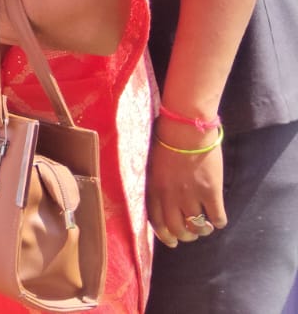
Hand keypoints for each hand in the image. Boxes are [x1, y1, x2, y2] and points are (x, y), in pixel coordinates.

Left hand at [147, 125, 226, 247]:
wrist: (186, 129)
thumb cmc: (167, 141)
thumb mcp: (152, 165)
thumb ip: (155, 184)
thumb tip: (161, 201)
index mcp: (154, 189)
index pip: (156, 222)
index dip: (165, 235)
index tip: (171, 241)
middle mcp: (170, 196)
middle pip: (177, 229)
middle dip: (185, 236)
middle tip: (191, 234)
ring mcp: (191, 195)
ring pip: (197, 227)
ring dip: (202, 230)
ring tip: (204, 227)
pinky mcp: (211, 192)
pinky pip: (217, 218)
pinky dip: (218, 222)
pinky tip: (218, 218)